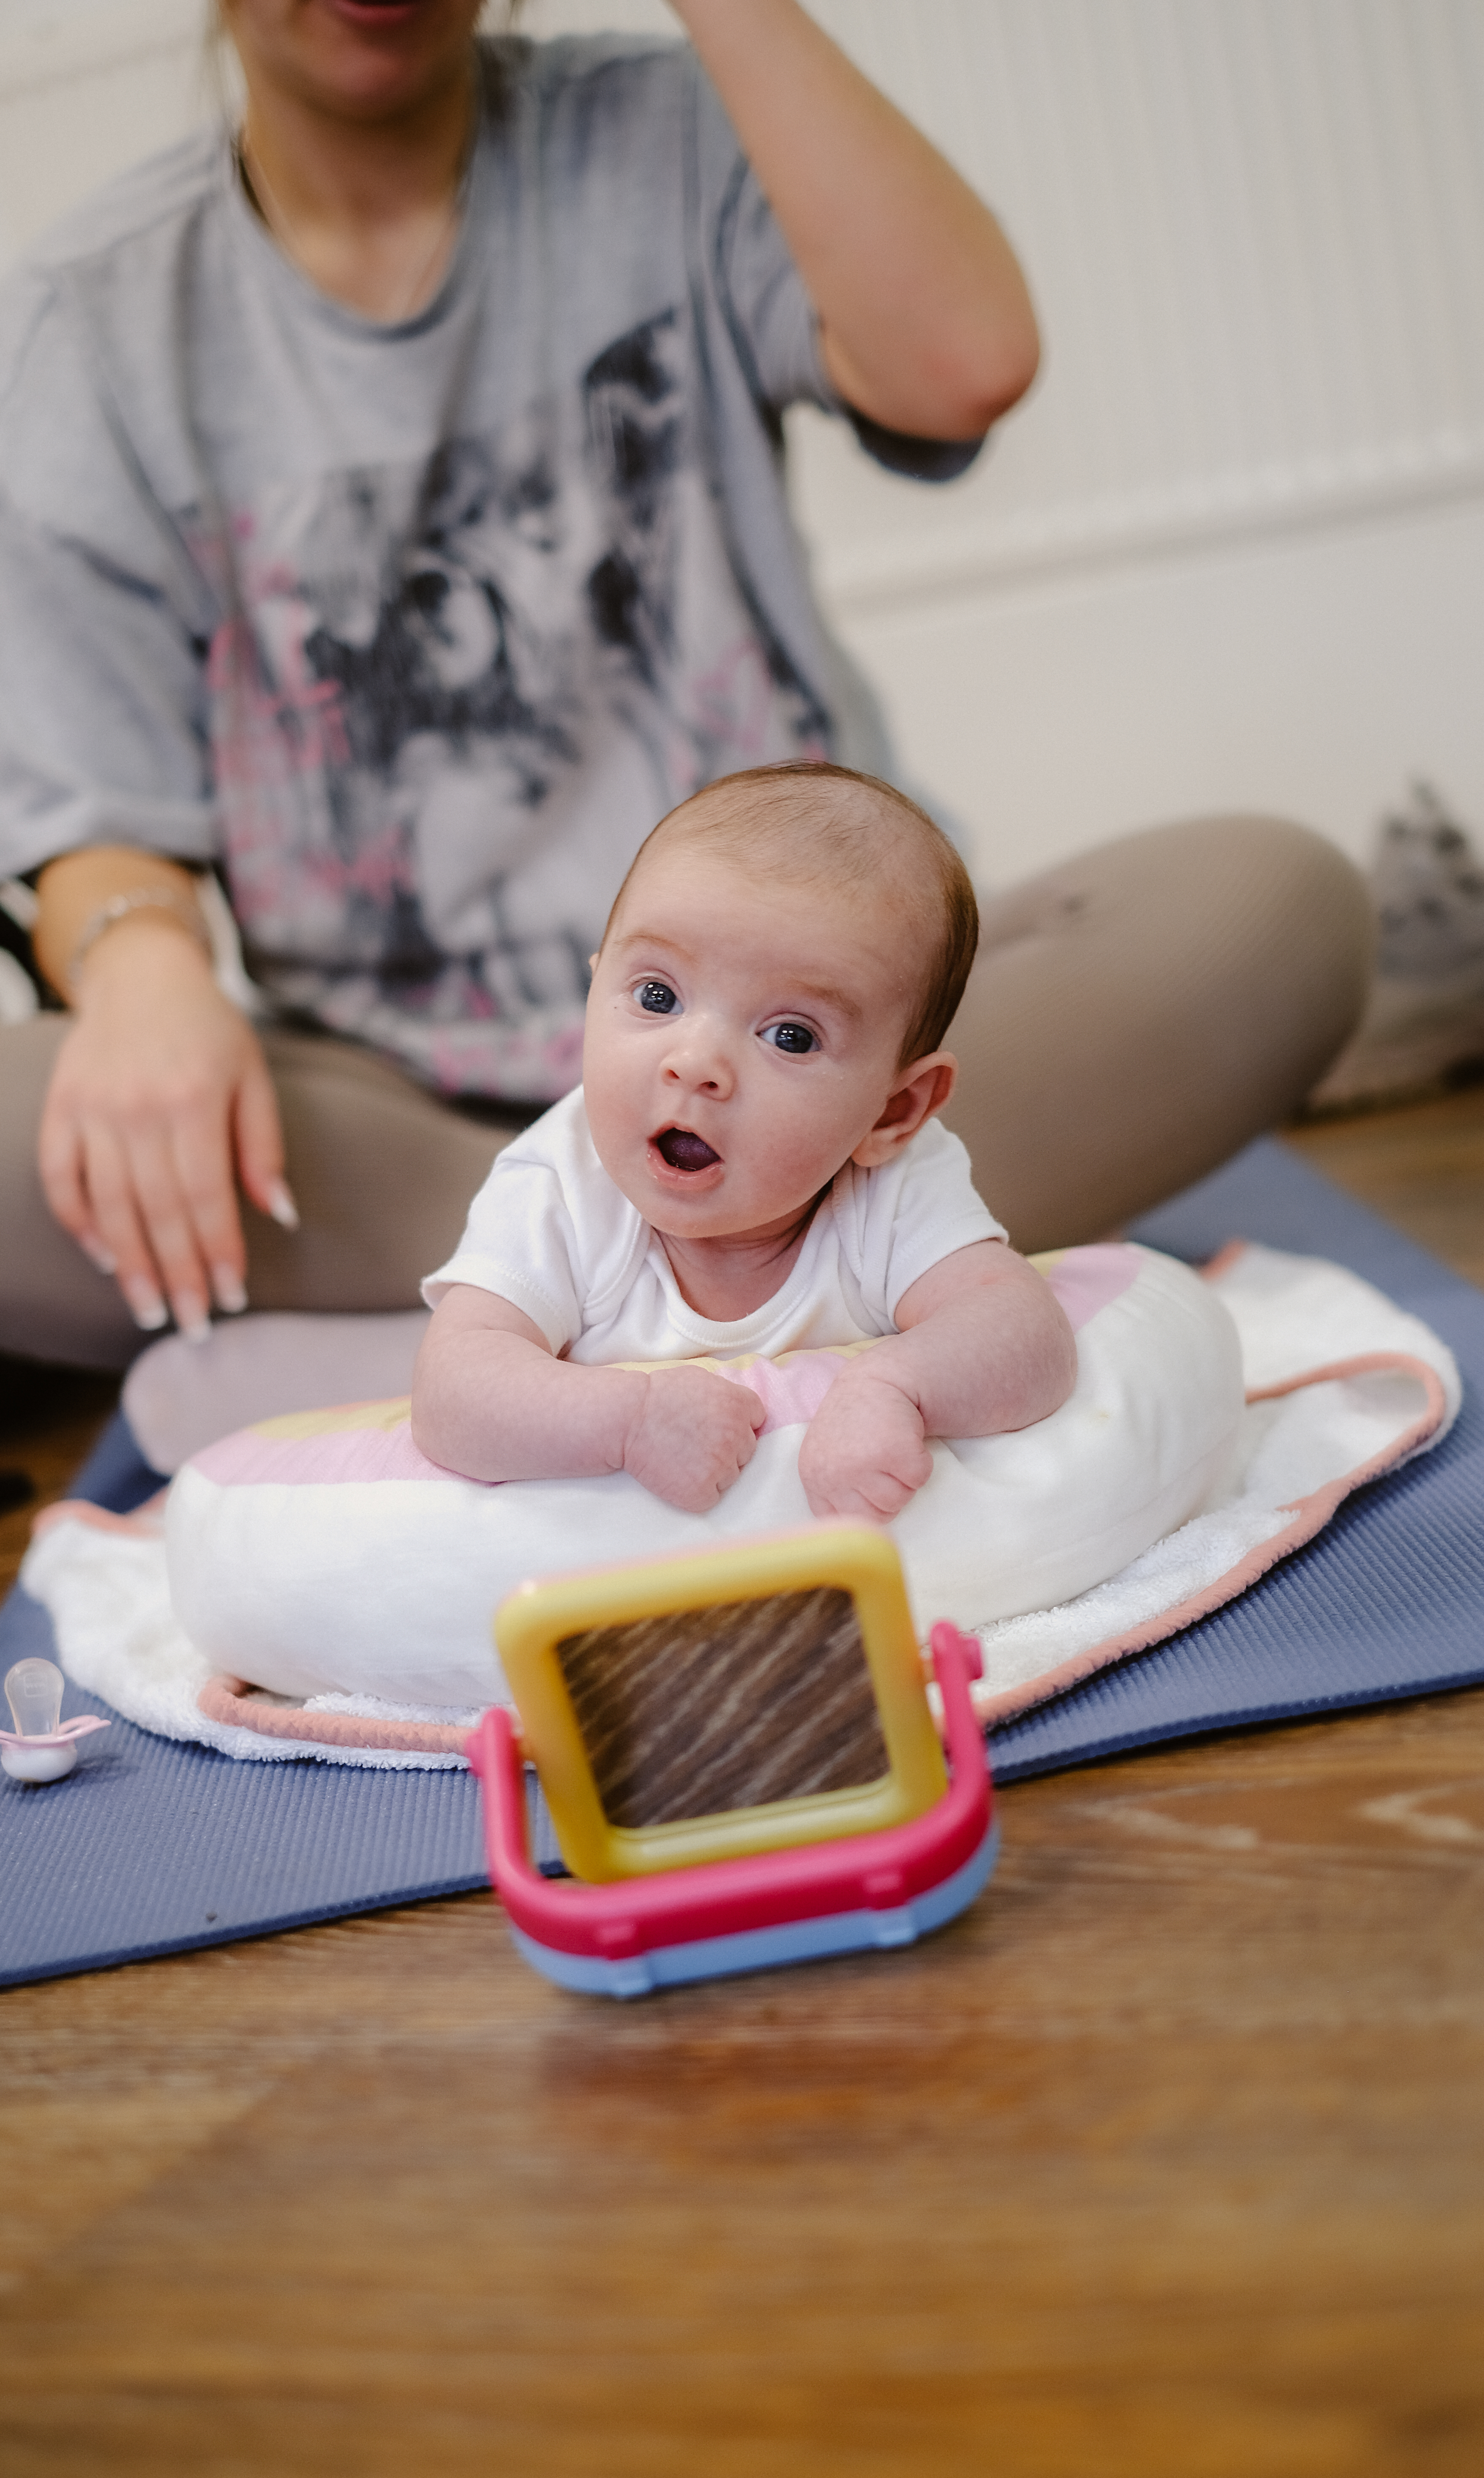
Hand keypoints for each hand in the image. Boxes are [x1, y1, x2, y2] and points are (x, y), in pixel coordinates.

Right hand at [37, 925, 290, 1338]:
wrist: (141, 976)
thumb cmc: (209, 1031)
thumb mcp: (252, 1077)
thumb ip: (262, 1147)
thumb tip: (279, 1216)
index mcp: (192, 1101)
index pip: (206, 1198)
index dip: (217, 1254)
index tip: (230, 1298)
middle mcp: (137, 1109)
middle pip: (157, 1213)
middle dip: (177, 1276)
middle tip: (189, 1326)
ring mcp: (91, 1110)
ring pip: (109, 1206)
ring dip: (130, 1266)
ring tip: (150, 1309)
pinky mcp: (60, 1109)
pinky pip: (62, 1180)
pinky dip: (81, 1223)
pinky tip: (105, 1257)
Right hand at [622, 1366, 764, 1512]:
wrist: (625, 1419)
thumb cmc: (657, 1395)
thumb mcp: (700, 1379)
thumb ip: (727, 1394)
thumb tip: (740, 1410)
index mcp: (740, 1404)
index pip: (757, 1420)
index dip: (737, 1424)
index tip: (716, 1426)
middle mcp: (737, 1435)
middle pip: (746, 1451)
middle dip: (727, 1449)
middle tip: (695, 1444)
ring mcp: (721, 1466)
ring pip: (731, 1476)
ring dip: (712, 1472)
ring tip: (683, 1459)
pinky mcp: (702, 1491)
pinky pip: (711, 1497)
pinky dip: (697, 1492)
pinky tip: (678, 1476)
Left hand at [797, 1368, 932, 1521]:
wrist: (883, 1377)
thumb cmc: (859, 1420)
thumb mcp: (830, 1454)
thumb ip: (833, 1487)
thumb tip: (851, 1526)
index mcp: (813, 1476)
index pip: (838, 1520)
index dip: (860, 1504)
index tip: (865, 1479)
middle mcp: (832, 1474)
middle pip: (875, 1516)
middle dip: (886, 1491)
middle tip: (881, 1456)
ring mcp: (862, 1464)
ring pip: (899, 1500)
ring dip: (903, 1477)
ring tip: (891, 1446)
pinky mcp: (895, 1453)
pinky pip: (918, 1479)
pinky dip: (920, 1462)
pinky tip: (906, 1438)